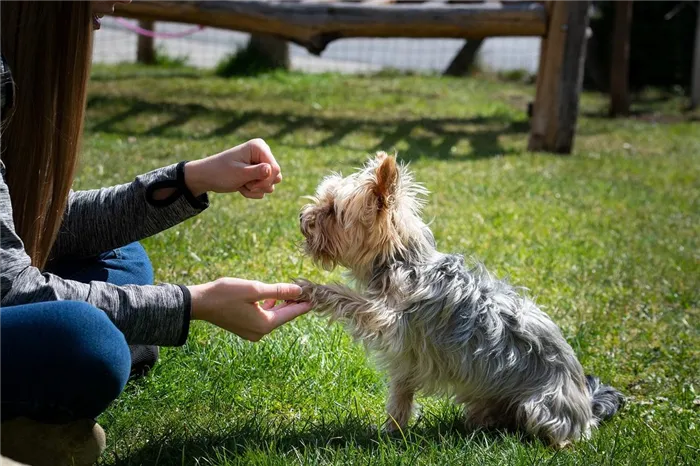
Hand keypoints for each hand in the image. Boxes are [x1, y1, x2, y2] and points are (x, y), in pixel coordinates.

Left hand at [184, 138, 282, 198]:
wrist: (207, 177)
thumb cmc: (221, 172)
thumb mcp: (239, 173)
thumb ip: (257, 172)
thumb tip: (272, 170)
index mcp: (259, 147)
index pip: (275, 168)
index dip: (266, 180)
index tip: (251, 184)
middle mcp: (262, 154)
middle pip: (276, 176)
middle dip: (261, 185)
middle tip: (246, 184)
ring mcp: (261, 164)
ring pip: (271, 184)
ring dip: (255, 189)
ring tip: (241, 184)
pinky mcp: (258, 174)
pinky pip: (264, 189)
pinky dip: (252, 192)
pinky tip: (241, 186)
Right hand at [188, 278, 311, 340]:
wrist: (199, 304)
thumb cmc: (225, 294)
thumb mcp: (255, 289)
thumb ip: (278, 291)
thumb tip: (298, 291)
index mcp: (265, 324)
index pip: (291, 314)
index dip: (304, 304)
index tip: (317, 297)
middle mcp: (260, 332)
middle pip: (283, 316)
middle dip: (294, 303)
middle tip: (306, 291)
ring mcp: (252, 332)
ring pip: (274, 317)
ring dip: (282, 305)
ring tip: (292, 292)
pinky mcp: (244, 328)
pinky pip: (263, 318)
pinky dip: (270, 308)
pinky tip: (272, 298)